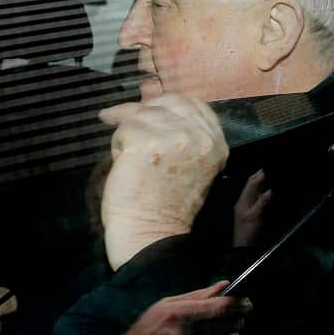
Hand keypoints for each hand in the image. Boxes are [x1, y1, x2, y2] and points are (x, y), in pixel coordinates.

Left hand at [100, 94, 227, 269]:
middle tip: (126, 125)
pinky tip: (122, 163)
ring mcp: (174, 137)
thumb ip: (182, 134)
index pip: (195, 104)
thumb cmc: (166, 205)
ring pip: (142, 114)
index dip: (170, 105)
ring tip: (128, 158)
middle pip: (168, 102)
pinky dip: (117, 145)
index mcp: (216, 143)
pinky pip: (124, 127)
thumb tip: (150, 100)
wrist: (152, 234)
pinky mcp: (146, 142)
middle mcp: (200, 137)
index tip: (151, 113)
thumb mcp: (190, 164)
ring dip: (129, 132)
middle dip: (146, 111)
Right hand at [118, 281, 249, 334]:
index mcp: (179, 314)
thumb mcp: (168, 304)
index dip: (238, 303)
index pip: (219, 307)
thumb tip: (223, 285)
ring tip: (230, 322)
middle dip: (239, 314)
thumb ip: (198, 295)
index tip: (247, 299)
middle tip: (244, 308)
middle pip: (227, 323)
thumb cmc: (148, 327)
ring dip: (232, 328)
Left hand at [233, 169, 272, 246]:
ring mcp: (248, 208)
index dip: (260, 174)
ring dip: (262, 183)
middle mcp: (245, 201)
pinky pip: (258, 199)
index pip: (252, 183)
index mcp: (243, 200)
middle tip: (272, 167)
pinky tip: (270, 191)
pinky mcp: (253, 214)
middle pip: (252, 185)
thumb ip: (262, 203)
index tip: (270, 165)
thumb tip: (271, 189)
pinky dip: (264, 193)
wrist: (244, 249)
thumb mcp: (255, 217)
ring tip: (273, 175)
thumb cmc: (248, 232)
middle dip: (260, 176)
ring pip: (255, 191)